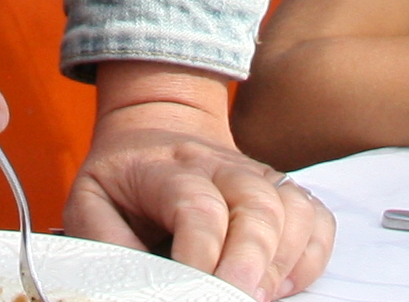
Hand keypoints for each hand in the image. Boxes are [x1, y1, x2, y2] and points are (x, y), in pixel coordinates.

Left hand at [63, 66, 334, 299]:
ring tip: (258, 297)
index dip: (201, 252)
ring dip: (283, 262)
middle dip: (252, 262)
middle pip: (257, 205)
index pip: (197, 204)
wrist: (157, 124)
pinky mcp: (283, 191)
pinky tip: (283, 283)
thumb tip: (133, 285)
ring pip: (294, 210)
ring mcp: (259, 175)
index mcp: (168, 166)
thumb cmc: (123, 177)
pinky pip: (318, 220)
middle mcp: (221, 165)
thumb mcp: (90, 201)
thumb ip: (105, 242)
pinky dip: (311, 256)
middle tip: (238, 300)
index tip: (193, 289)